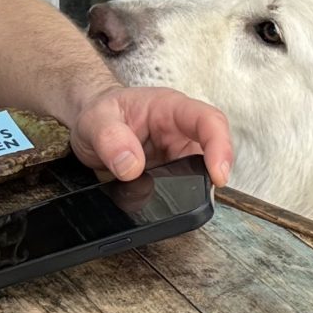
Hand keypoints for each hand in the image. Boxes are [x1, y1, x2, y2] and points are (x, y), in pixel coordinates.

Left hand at [67, 84, 234, 187]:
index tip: (218, 174)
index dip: (220, 146)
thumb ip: (110, 138)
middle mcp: (180, 130)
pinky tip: (159, 205)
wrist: (91, 124)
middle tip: (198, 197)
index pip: (208, 120)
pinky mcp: (169, 174)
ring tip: (169, 201)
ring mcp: (176, 154)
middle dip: (210, 176)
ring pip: (199, 175)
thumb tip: (131, 166)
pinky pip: (180, 189)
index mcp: (169, 107)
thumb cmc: (99, 112)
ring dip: (190, 191)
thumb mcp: (95, 120)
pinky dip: (173, 200)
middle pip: (212, 152)